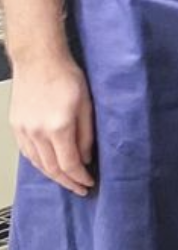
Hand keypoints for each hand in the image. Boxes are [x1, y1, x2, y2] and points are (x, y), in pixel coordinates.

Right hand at [9, 55, 95, 195]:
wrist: (39, 60)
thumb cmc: (66, 77)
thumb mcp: (86, 105)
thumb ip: (86, 135)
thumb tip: (86, 158)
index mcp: (58, 128)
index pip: (69, 164)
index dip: (80, 178)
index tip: (89, 183)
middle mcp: (37, 133)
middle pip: (52, 168)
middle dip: (67, 181)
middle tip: (80, 189)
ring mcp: (23, 130)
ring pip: (37, 163)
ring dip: (52, 175)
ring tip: (66, 180)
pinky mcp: (15, 126)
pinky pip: (27, 153)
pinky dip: (38, 163)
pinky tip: (47, 166)